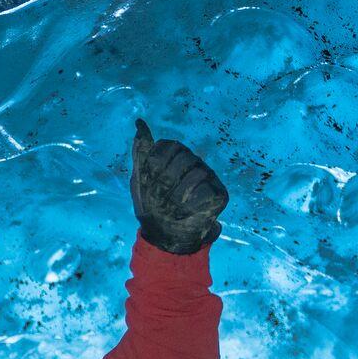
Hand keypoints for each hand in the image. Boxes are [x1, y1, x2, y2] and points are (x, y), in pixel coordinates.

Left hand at [130, 120, 228, 254]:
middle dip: (164, 182)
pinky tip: (187, 212)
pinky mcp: (220, 194)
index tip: (148, 181)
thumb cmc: (151, 205)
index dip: (154, 165)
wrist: (164, 234)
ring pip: (195, 175)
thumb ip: (140, 152)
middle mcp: (195, 162)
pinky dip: (191, 205)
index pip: (168, 146)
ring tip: (173, 207)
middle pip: (182, 158)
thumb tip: (138, 124)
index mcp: (178, 156)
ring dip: (176, 196)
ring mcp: (209, 177)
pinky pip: (205, 192)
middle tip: (160, 198)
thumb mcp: (139, 178)